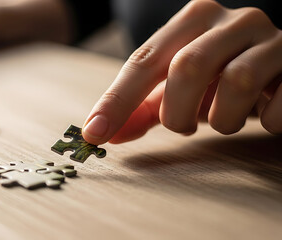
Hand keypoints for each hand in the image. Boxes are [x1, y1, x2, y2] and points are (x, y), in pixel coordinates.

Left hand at [82, 0, 281, 144]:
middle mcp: (233, 20)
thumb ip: (141, 107)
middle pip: (187, 66)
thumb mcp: (178, 88)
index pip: (144, 61)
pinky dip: (262, 122)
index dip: (116, 101)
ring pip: (235, 83)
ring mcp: (272, 39)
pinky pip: (277, 106)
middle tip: (179, 126)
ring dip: (219, 119)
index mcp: (194, 19)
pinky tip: (260, 115)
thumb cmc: (220, 78)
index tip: (94, 135)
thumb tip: (100, 133)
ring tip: (221, 120)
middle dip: (176, 111)